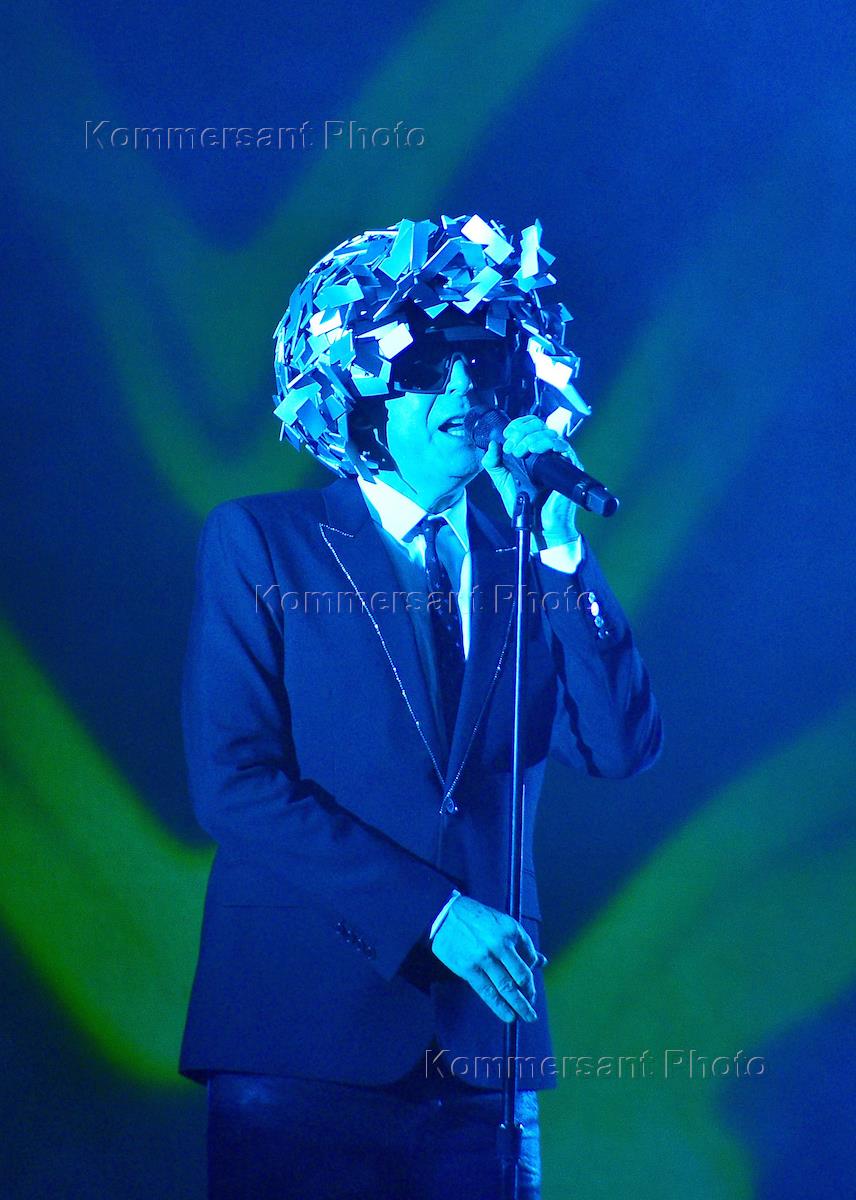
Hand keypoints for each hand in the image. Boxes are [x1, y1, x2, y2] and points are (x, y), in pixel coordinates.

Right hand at [430, 895, 543, 1022]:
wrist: (445, 916)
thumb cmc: (477, 919)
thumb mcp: (503, 924)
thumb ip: (521, 944)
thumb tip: (543, 962)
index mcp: (512, 930)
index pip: (531, 958)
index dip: (532, 972)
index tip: (528, 983)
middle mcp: (501, 944)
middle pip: (522, 976)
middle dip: (529, 993)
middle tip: (532, 1006)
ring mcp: (485, 958)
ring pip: (507, 987)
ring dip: (520, 1005)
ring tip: (527, 1016)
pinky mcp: (469, 969)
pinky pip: (488, 992)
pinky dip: (500, 1007)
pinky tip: (509, 1016)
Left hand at [481, 414, 584, 545]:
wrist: (538, 524)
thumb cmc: (525, 503)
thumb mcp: (502, 479)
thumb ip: (493, 462)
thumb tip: (491, 444)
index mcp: (532, 450)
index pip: (530, 426)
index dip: (518, 425)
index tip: (507, 435)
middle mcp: (547, 451)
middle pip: (539, 425)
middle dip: (521, 432)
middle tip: (511, 447)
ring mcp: (559, 457)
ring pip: (549, 433)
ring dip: (530, 439)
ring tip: (519, 452)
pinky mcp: (569, 465)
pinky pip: (563, 446)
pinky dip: (547, 444)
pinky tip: (535, 451)